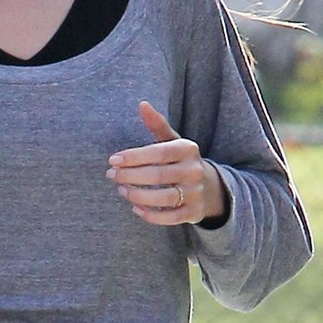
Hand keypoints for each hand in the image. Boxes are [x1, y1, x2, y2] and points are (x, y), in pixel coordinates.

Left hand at [108, 101, 227, 226]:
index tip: (113, 160)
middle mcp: (193, 170)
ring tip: (121, 189)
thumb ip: (157, 124)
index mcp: (188, 149)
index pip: (158, 152)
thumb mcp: (173, 141)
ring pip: (162, 198)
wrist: (211, 187)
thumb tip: (142, 104)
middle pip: (157, 175)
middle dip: (130, 176)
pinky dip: (150, 215)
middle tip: (111, 175)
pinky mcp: (192, 213)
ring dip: (137, 195)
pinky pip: (169, 218)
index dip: (134, 157)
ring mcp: (195, 193)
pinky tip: (135, 208)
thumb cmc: (181, 161)